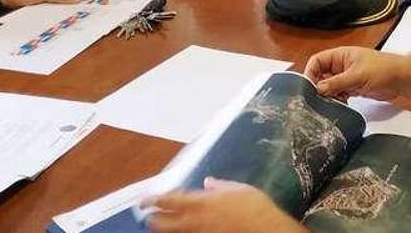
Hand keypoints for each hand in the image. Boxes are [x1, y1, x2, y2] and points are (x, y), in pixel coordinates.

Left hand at [145, 178, 304, 232]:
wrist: (266, 230)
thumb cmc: (255, 207)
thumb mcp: (239, 189)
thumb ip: (220, 186)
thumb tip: (207, 182)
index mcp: (202, 202)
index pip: (170, 200)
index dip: (154, 199)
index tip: (144, 199)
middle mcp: (196, 220)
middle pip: (164, 222)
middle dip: (152, 219)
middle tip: (147, 216)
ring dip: (164, 229)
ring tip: (158, 226)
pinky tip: (183, 232)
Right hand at [305, 46, 405, 100]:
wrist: (401, 79)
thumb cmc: (383, 68)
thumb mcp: (357, 75)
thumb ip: (337, 82)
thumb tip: (319, 88)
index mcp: (340, 56)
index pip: (317, 61)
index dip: (310, 73)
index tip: (307, 86)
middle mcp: (341, 66)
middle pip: (321, 75)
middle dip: (318, 87)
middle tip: (316, 99)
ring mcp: (347, 77)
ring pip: (329, 87)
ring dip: (328, 95)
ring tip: (329, 103)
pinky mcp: (353, 88)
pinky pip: (338, 94)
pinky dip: (337, 100)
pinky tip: (339, 104)